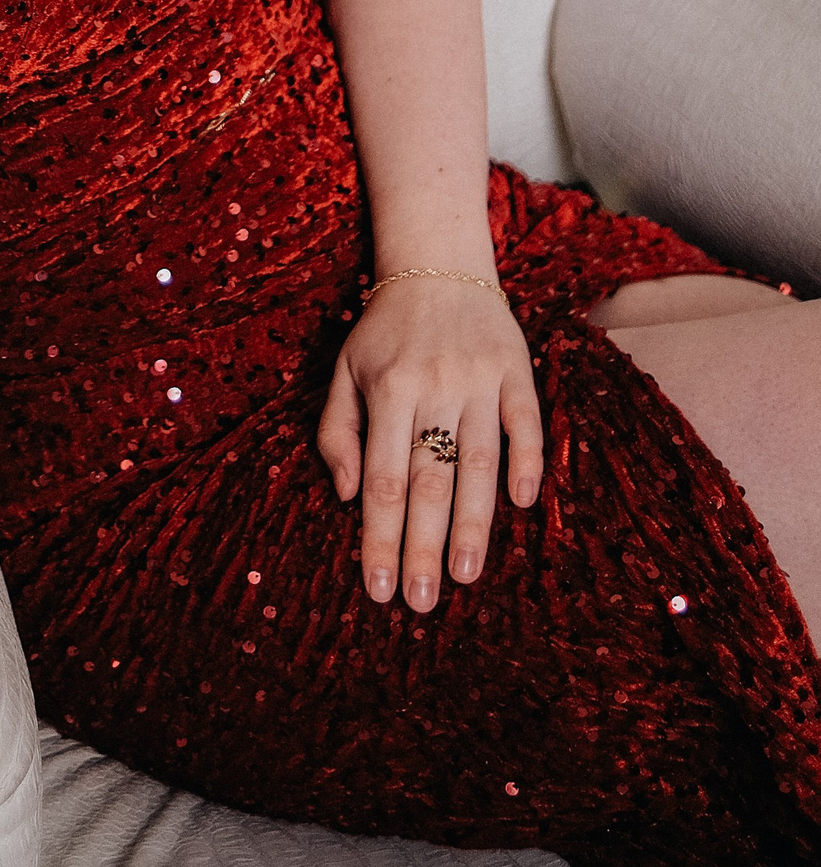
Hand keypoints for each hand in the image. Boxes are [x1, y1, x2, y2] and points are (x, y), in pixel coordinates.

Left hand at [316, 272, 542, 610]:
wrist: (437, 265)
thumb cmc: (384, 331)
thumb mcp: (344, 370)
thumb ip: (338, 432)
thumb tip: (349, 496)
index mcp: (387, 389)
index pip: (383, 479)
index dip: (380, 537)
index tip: (379, 589)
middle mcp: (433, 386)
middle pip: (428, 480)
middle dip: (422, 546)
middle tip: (420, 601)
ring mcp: (478, 378)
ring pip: (477, 461)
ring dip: (474, 522)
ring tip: (466, 576)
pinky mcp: (516, 369)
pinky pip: (526, 422)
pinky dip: (528, 461)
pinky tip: (524, 504)